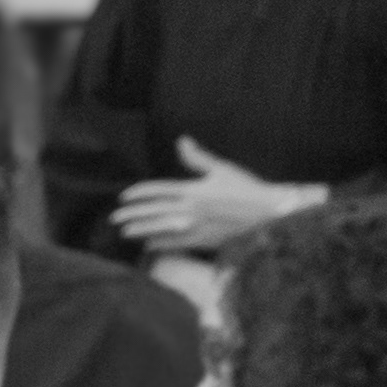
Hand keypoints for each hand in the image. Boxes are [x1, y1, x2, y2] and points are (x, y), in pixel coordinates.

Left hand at [113, 139, 307, 259]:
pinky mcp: (206, 241)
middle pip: (153, 212)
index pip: (156, 191)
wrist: (272, 214)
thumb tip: (181, 141)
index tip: (123, 197)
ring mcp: (198, 227)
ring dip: (141, 231)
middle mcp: (191, 210)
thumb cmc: (249, 189)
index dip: (137, 194)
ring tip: (124, 232)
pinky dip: (162, 244)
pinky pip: (178, 244)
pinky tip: (149, 245)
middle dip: (131, 215)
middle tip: (114, 218)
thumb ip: (197, 158)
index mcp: (193, 190)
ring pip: (162, 230)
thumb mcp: (222, 170)